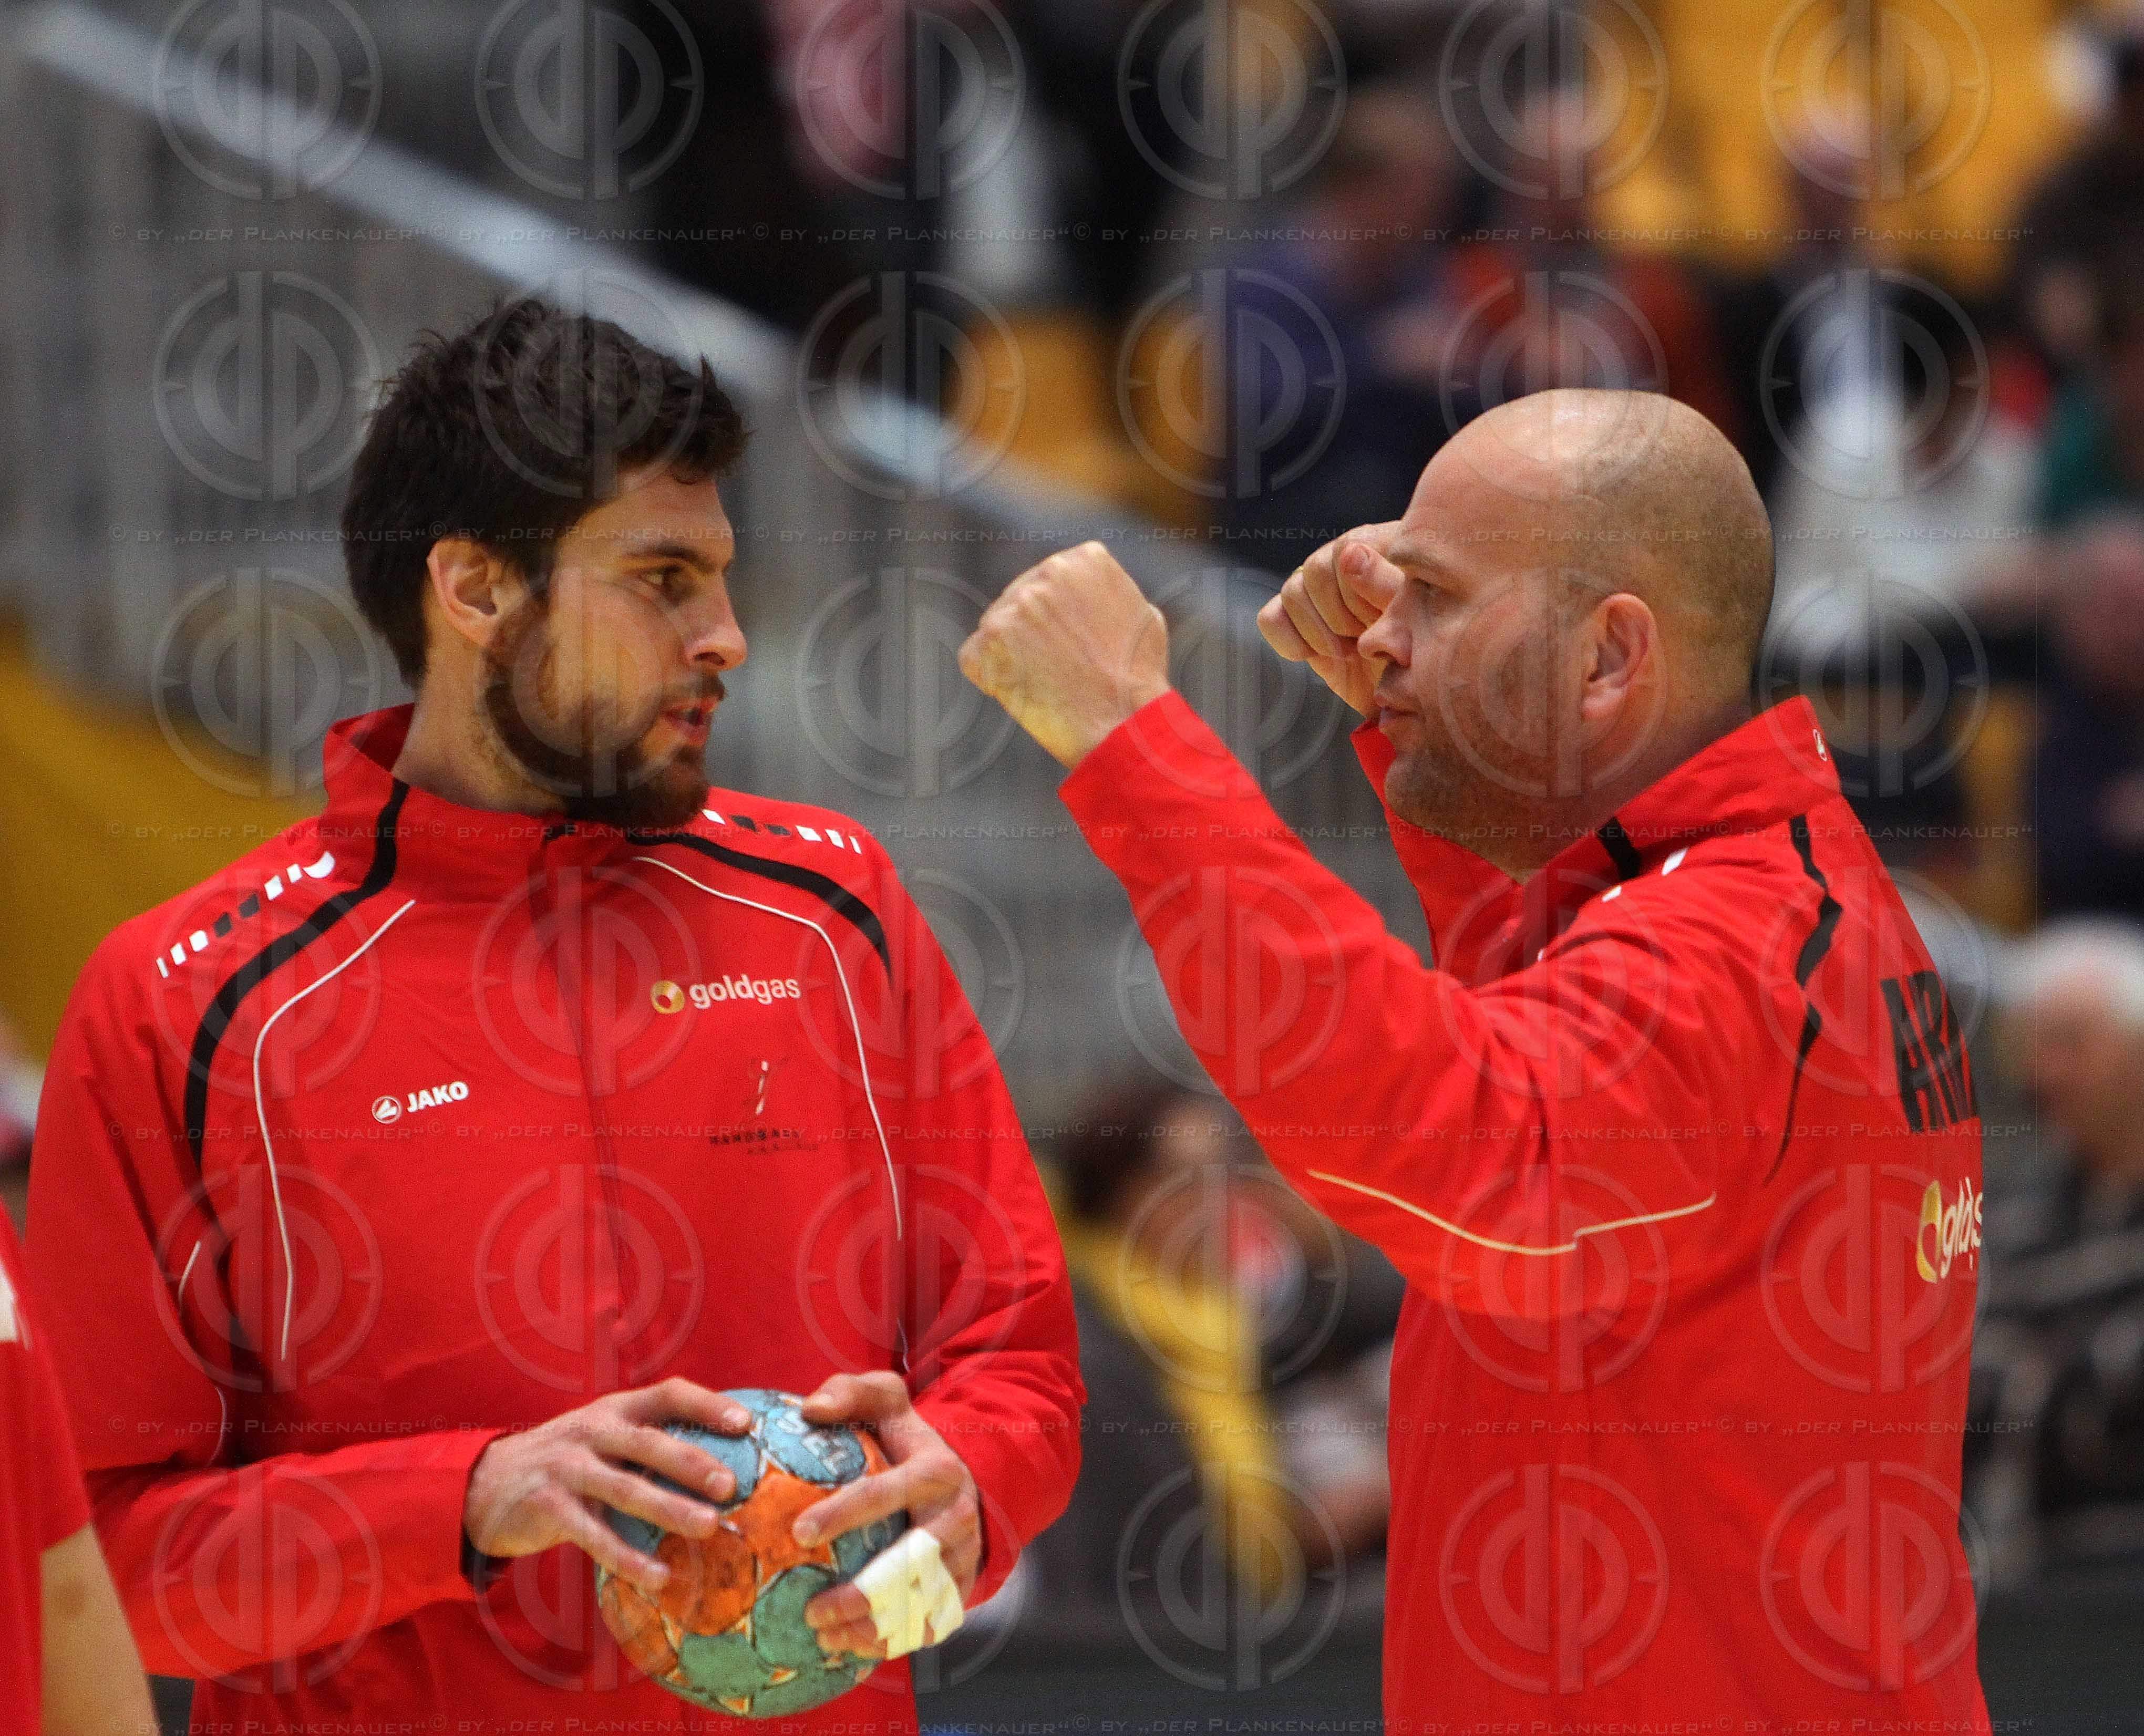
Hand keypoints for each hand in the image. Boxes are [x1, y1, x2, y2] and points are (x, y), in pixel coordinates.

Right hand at [462, 1378, 751, 1597]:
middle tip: (732, 1485)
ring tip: (708, 1528)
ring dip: (669, 1509)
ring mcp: (568, 1469)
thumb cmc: (567, 1460)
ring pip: (626, 1489)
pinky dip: (627, 1558)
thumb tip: (726, 1460)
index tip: (746, 1424)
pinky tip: (660, 1578)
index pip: (668, 1394)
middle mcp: (592, 1432)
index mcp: (615, 1409)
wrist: (485, 1483)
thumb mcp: (602, 1435)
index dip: (708, 1405)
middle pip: (648, 1443)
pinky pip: (594, 1536)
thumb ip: (648, 1440)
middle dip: (691, 1461)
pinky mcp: (548, 1508)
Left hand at [794, 1371, 979, 1658]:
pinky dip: (890, 1644)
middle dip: (861, 1595)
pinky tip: (848, 1650)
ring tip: (822, 1638)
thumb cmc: (910, 1442)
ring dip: (871, 1630)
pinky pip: (928, 1627)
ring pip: (920, 1606)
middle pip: (910, 1566)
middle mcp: (955, 1518)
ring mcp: (963, 1559)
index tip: (798, 1532)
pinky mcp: (963, 1591)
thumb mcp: (890, 1404)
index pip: (886, 1493)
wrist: (972, 1481)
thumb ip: (852, 1392)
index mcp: (936, 1472)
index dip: (843, 1512)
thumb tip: (808, 1408)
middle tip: (811, 1612)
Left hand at [958, 541, 1171, 768]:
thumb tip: (1089, 593)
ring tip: (1047, 682)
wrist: (1122, 723)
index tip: (1077, 643)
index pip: (1053, 580)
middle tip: (1060, 668)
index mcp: (1084, 560)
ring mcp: (1015, 605)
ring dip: (1013, 655)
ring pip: (998, 629)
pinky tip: (1024, 693)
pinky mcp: (989, 639)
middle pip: (1022, 601)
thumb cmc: (1138, 678)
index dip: (1061, 617)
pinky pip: (976, 657)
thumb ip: (1107, 593)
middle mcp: (1047, 572)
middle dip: (1033, 633)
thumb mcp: (1141, 615)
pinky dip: (991, 678)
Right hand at [1255, 522, 1404, 715]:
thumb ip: (1387, 583)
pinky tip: (1317, 655)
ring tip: (1349, 652)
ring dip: (1319, 632)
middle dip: (1339, 616)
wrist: (1411, 693)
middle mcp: (1347, 560)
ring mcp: (1320, 589)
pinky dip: (1290, 640)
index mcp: (1383, 547)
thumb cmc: (1424, 652)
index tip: (1378, 619)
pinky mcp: (1300, 620)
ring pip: (1292, 592)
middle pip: (1314, 571)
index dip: (1356, 592)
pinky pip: (1271, 617)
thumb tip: (1349, 554)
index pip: (1345, 550)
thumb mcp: (1417, 619)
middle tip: (1365, 639)